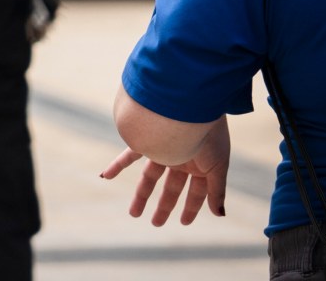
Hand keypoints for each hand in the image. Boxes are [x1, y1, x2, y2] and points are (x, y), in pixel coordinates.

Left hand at [101, 117, 229, 226]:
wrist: (190, 103)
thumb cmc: (209, 133)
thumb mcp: (218, 166)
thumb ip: (217, 191)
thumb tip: (220, 215)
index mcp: (201, 164)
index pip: (196, 191)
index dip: (192, 207)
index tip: (183, 222)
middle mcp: (181, 158)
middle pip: (171, 187)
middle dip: (165, 206)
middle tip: (155, 223)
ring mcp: (163, 150)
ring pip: (150, 177)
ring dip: (142, 195)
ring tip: (134, 213)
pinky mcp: (146, 141)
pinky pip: (128, 155)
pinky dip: (117, 166)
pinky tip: (105, 176)